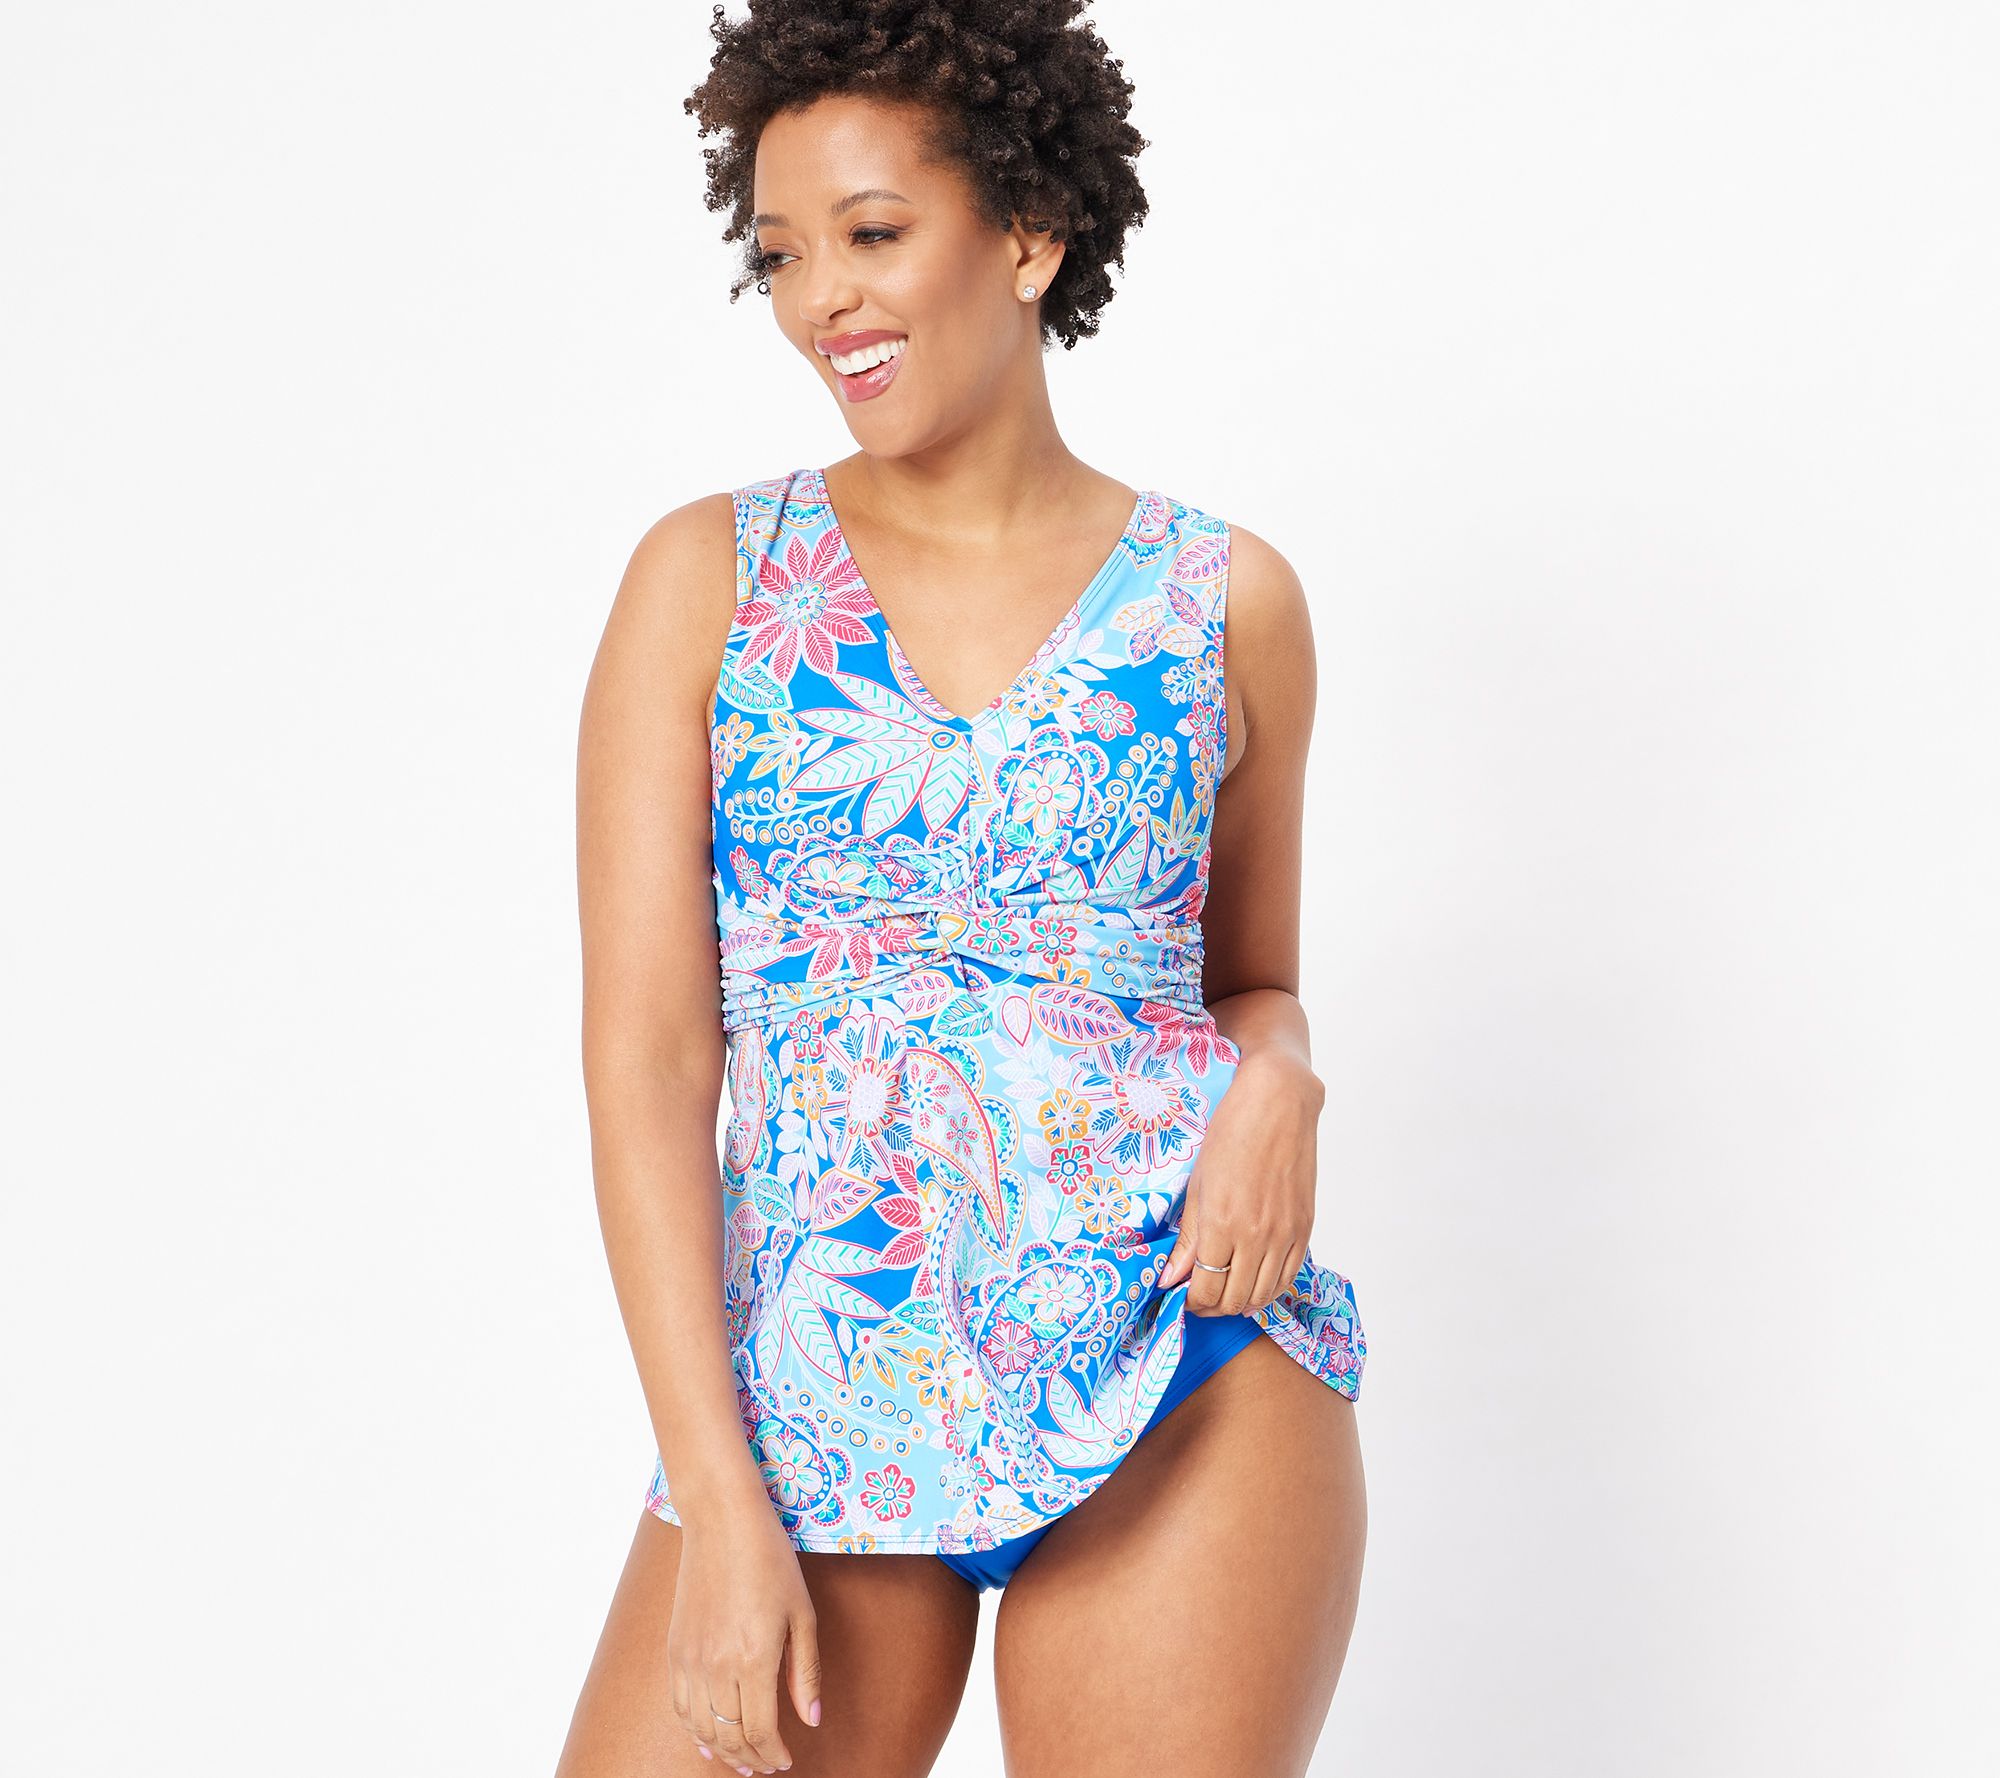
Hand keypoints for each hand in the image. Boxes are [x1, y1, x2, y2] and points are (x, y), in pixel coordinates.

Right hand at [668, 1493, 822, 1771]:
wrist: (722, 1521)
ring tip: (741, 1762)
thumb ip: (806, 1672)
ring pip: (702, 1727)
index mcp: (753, 1659)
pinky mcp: (675, 1649)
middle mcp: (716, 1666)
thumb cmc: (770, 1561)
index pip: (760, 1731)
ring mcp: (690, 1659)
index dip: (773, 1754)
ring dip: (722, 1751)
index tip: (786, 1761)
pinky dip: (693, 1729)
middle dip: (750, 1759)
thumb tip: (812, 1720)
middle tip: (766, 1767)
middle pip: (730, 1736)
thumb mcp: (802, 1614)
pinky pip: (679, 1705)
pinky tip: (706, 1738)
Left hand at [1158, 1050, 1323, 1316]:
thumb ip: (1187, 1237)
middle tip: (1200, 1296)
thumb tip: (1172, 1277)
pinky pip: (1288, 1277)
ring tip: (1225, 1292)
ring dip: (1240, 1302)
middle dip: (1212, 1306)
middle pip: (1233, 1299)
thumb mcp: (1198, 1184)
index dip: (1191, 1302)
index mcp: (1221, 1224)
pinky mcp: (1305, 1228)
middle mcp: (1256, 1236)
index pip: (1205, 1289)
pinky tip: (1254, 1283)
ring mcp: (1285, 1234)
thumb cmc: (1231, 1134)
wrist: (1278, 1103)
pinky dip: (1269, 1289)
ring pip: (1262, 1295)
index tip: (1182, 1295)